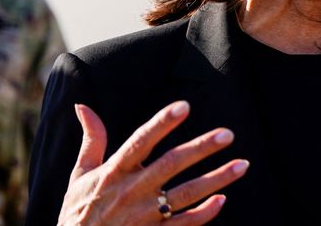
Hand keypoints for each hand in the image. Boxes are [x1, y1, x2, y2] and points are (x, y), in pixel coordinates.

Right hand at [58, 101, 248, 224]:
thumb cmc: (79, 211)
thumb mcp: (80, 175)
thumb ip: (91, 139)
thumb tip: (83, 105)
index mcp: (114, 172)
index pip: (140, 142)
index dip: (161, 124)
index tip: (185, 106)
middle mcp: (130, 191)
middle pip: (170, 165)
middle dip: (200, 149)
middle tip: (228, 134)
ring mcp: (143, 216)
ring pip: (185, 195)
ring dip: (216, 180)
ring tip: (242, 164)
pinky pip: (183, 225)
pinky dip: (203, 214)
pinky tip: (222, 200)